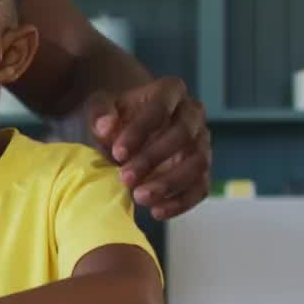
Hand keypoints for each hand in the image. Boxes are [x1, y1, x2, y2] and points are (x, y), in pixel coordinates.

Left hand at [91, 77, 210, 220]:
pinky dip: (181, 202)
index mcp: (170, 91)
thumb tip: (106, 127)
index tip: (118, 152)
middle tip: (125, 178)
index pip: (160, 108)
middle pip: (183, 135)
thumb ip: (101, 113)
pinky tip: (156, 212)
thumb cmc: (117, 119)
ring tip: (139, 197)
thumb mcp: (101, 109)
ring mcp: (202, 142)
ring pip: (198, 163)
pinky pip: (201, 187)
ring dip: (169, 183)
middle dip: (153, 159)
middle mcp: (193, 114)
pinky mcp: (202, 170)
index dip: (140, 131)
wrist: (130, 136)